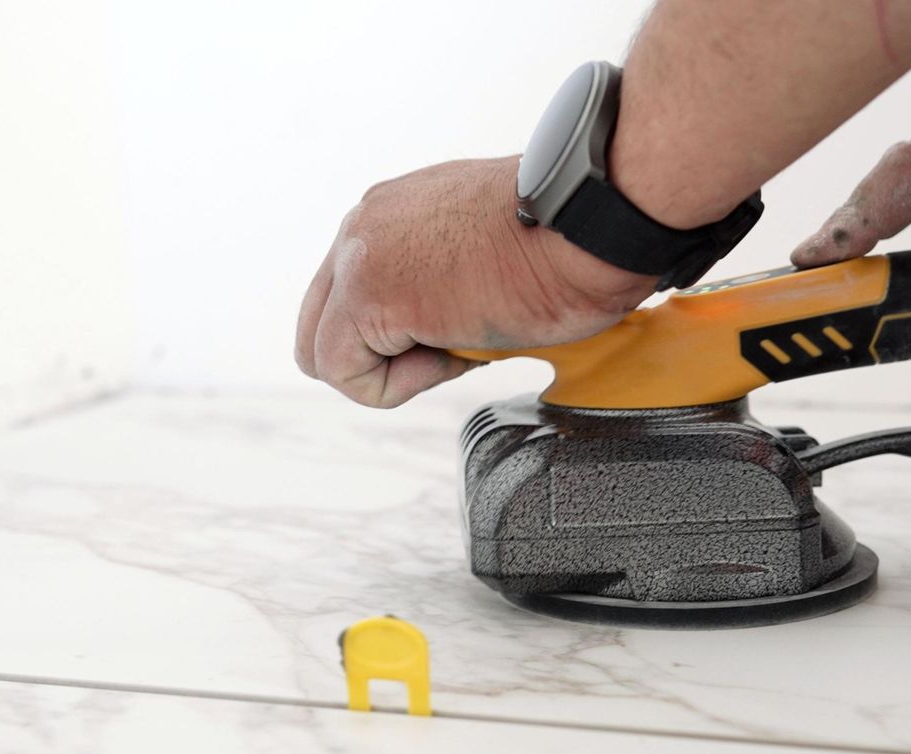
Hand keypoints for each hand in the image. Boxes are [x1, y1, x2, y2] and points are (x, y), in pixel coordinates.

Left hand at [296, 157, 655, 407]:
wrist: (591, 224)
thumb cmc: (568, 241)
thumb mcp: (487, 254)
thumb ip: (442, 282)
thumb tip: (444, 332)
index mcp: (393, 212)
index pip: (350, 298)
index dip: (400, 337)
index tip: (460, 324)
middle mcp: (364, 225)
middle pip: (319, 327)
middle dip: (378, 358)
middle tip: (451, 347)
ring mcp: (358, 256)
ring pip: (326, 356)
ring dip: (392, 371)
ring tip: (460, 341)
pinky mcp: (368, 295)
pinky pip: (345, 373)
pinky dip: (396, 385)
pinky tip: (454, 350)